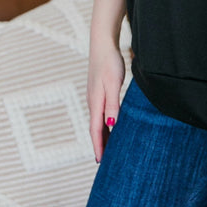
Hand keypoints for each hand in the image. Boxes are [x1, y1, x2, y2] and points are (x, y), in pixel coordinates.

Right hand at [87, 41, 125, 162]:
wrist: (103, 44)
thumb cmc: (110, 62)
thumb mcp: (113, 83)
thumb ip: (113, 104)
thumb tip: (111, 125)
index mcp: (96, 102)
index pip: (96, 130)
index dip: (98, 146)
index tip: (100, 162)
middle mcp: (93, 102)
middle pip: (96, 129)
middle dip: (100, 145)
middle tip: (105, 162)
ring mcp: (95, 97)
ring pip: (98, 121)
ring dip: (103, 136)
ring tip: (109, 149)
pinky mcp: (99, 92)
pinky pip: (101, 113)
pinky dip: (105, 124)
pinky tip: (111, 126)